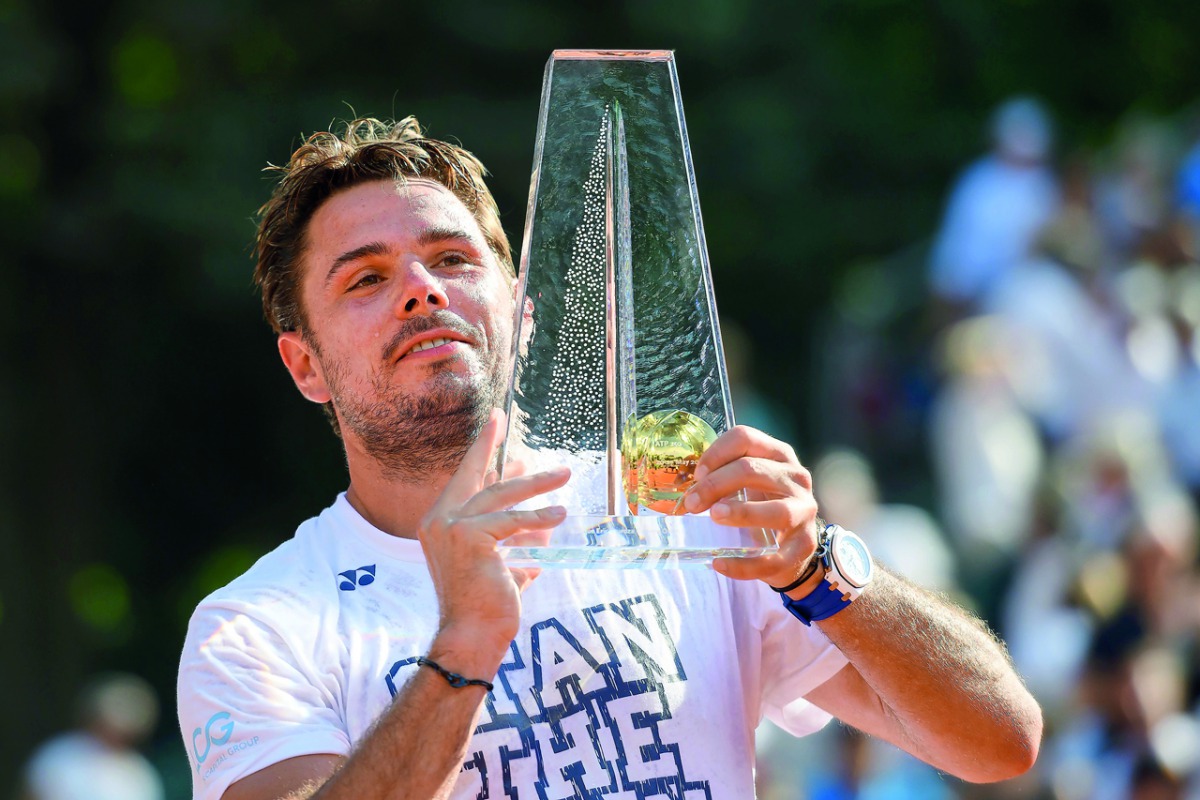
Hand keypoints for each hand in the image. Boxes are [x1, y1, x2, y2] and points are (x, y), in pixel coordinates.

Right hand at [418, 410, 569, 659]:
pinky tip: (559, 515)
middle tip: (505, 422)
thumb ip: (514, 537)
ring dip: (535, 483)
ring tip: (563, 473)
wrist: (471, 634)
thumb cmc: (486, 604)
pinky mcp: (470, 538)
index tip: (494, 425)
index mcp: (439, 524)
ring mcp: (450, 528)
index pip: (464, 481)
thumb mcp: (500, 561)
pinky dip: (538, 519)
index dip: (480, 452)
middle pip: (475, 476)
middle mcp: (438, 521)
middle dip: (491, 446)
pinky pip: (512, 522)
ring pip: (500, 495)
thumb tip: (544, 522)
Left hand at [681, 425, 819, 587]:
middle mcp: (796, 478)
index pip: (745, 438)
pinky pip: (774, 559)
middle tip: (692, 503)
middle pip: (752, 470)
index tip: (696, 475)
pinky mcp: (804, 546)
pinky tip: (720, 564)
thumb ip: (720, 477)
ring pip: (776, 511)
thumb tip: (681, 488)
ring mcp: (804, 512)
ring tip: (714, 517)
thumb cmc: (760, 505)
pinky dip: (744, 564)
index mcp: (778, 455)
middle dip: (715, 485)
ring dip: (741, 513)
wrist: (791, 545)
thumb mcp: (746, 484)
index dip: (716, 454)